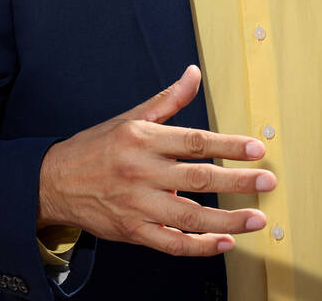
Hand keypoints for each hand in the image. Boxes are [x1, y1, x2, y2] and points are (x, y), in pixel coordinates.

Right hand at [37, 64, 273, 256]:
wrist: (54, 182)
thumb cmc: (96, 148)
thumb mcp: (130, 119)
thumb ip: (168, 100)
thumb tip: (193, 74)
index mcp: (142, 139)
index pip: (194, 141)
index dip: (228, 146)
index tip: (256, 149)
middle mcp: (141, 171)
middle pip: (198, 177)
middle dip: (238, 181)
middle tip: (268, 182)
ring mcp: (137, 204)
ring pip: (189, 216)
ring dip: (227, 220)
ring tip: (256, 219)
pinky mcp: (132, 231)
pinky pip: (170, 243)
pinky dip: (198, 246)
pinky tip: (223, 243)